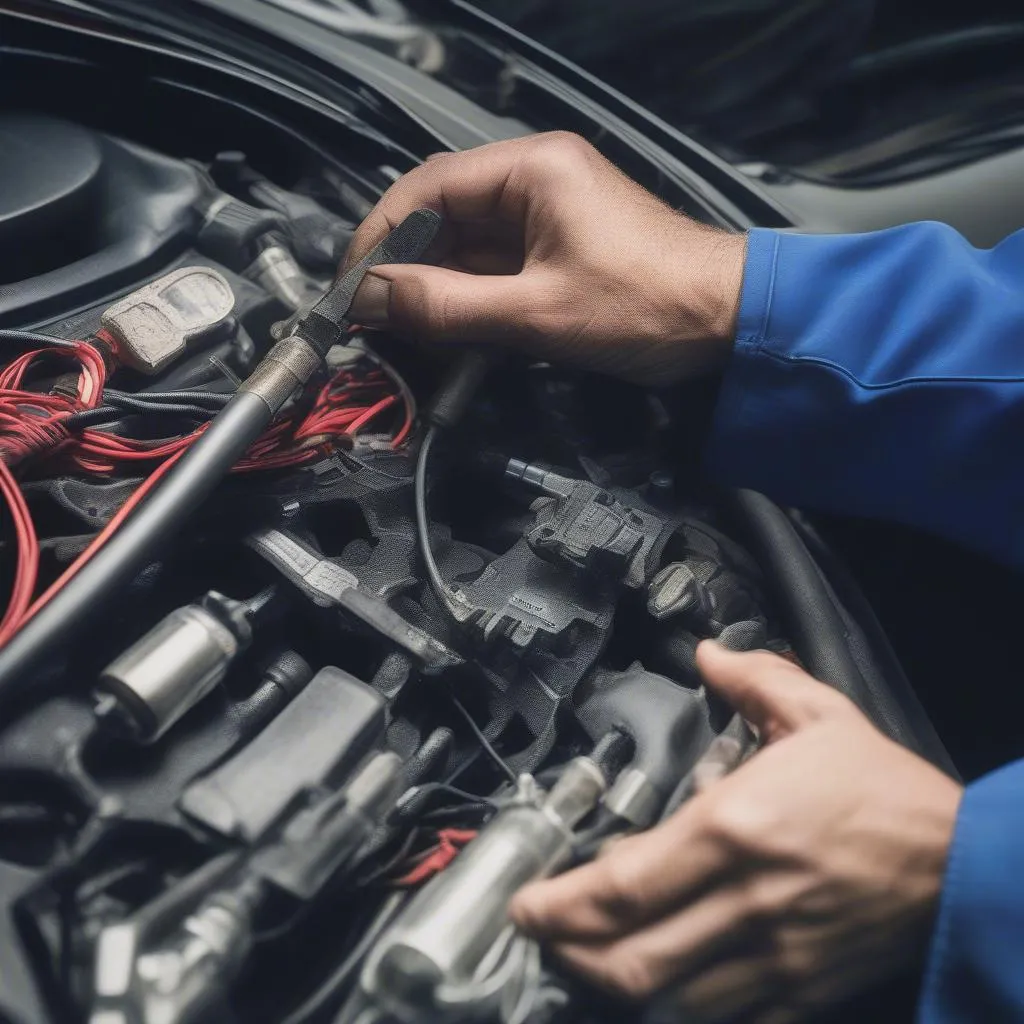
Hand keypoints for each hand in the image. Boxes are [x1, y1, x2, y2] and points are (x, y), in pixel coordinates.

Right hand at [346, 132, 744, 383]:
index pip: (426, 188)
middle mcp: (535, 178)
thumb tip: (370, 300)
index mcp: (531, 168)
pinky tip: (449, 330)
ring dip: (434, 287)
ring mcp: (548, 214)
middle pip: (442, 215)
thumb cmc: (648, 306)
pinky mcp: (559, 248)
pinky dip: (468, 298)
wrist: (731, 323)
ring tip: (406, 332)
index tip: (350, 286)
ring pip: (466, 245)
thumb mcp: (535, 314)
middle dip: (404, 267)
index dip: (378, 236)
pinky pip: (495, 266)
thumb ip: (446, 306)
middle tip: (373, 318)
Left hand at [509, 643, 961, 1022]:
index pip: (623, 884)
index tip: (527, 900)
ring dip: (611, 983)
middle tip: (540, 934)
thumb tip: (708, 654)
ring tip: (582, 957)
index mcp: (735, 829)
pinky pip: (724, 1018)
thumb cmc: (885, 791)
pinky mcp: (800, 991)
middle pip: (629, 956)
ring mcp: (771, 957)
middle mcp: (743, 902)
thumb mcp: (819, 714)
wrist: (962, 864)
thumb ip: (753, 680)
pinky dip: (676, 1009)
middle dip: (568, 953)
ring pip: (667, 997)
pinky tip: (654, 987)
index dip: (561, 903)